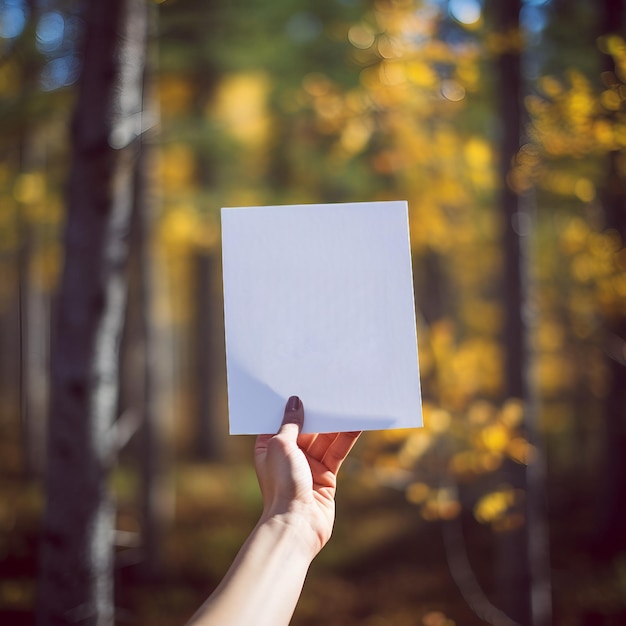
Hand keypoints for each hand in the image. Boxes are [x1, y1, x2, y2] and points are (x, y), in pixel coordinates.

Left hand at [254, 396, 360, 556]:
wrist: (297, 524)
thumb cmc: (281, 484)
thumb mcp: (281, 445)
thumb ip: (291, 422)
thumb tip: (294, 401)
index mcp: (269, 447)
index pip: (280, 420)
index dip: (291, 404)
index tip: (302, 384)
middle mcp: (289, 455)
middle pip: (306, 427)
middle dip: (317, 411)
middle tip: (330, 389)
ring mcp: (308, 465)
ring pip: (324, 438)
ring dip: (335, 423)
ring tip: (348, 401)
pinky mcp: (326, 476)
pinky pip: (337, 452)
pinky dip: (346, 438)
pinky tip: (356, 424)